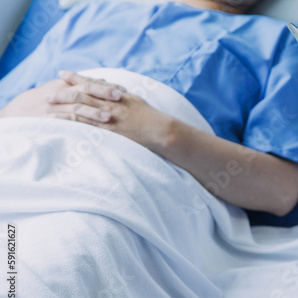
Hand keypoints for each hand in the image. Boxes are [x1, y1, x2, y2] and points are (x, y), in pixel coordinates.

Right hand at [1, 71, 124, 121]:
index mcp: (65, 84)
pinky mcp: (49, 120)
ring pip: (77, 106)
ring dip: (93, 111)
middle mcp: (60, 92)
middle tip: (121, 96)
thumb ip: (79, 86)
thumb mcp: (59, 89)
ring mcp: (54, 107)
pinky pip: (65, 122)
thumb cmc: (40, 101)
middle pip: (86, 90)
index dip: (106, 86)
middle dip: (104, 92)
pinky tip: (91, 130)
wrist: (15, 113)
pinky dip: (79, 124)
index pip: (89, 82)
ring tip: (109, 116)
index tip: (123, 90)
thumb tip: (101, 81)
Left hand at [49, 71, 171, 151]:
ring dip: (61, 109)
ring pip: (79, 111)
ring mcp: (107, 118)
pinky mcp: (108, 132)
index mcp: (114, 94)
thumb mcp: (134, 99)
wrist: (159, 130)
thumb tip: (112, 89)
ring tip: (47, 108)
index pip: (91, 83)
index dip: (75, 77)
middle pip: (80, 95)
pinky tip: (60, 125)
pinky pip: (86, 127)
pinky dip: (71, 125)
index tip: (62, 74)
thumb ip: (120, 95)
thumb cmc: (149, 115)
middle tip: (46, 93)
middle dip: (62, 93)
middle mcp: (108, 104)